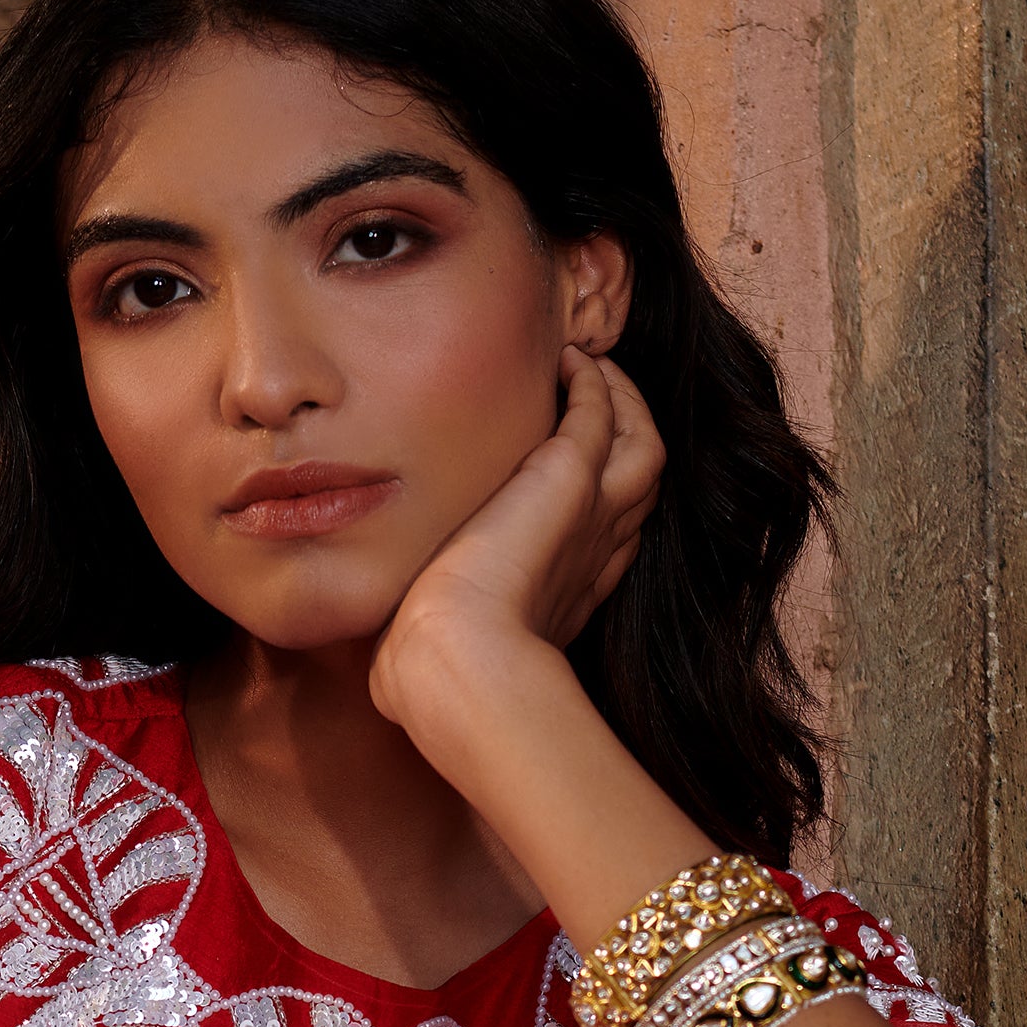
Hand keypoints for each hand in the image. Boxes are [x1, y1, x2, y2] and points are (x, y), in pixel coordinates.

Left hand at [371, 348, 665, 744]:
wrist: (457, 658)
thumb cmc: (437, 666)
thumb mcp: (442, 645)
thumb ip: (430, 635)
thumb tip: (384, 661)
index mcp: (569, 591)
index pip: (609, 536)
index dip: (603, 500)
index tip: (576, 474)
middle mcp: (593, 551)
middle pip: (637, 485)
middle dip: (625, 439)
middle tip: (598, 400)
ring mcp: (591, 513)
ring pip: (642, 445)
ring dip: (625, 402)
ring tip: (594, 368)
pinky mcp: (571, 478)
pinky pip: (603, 414)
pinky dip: (594, 383)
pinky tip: (569, 360)